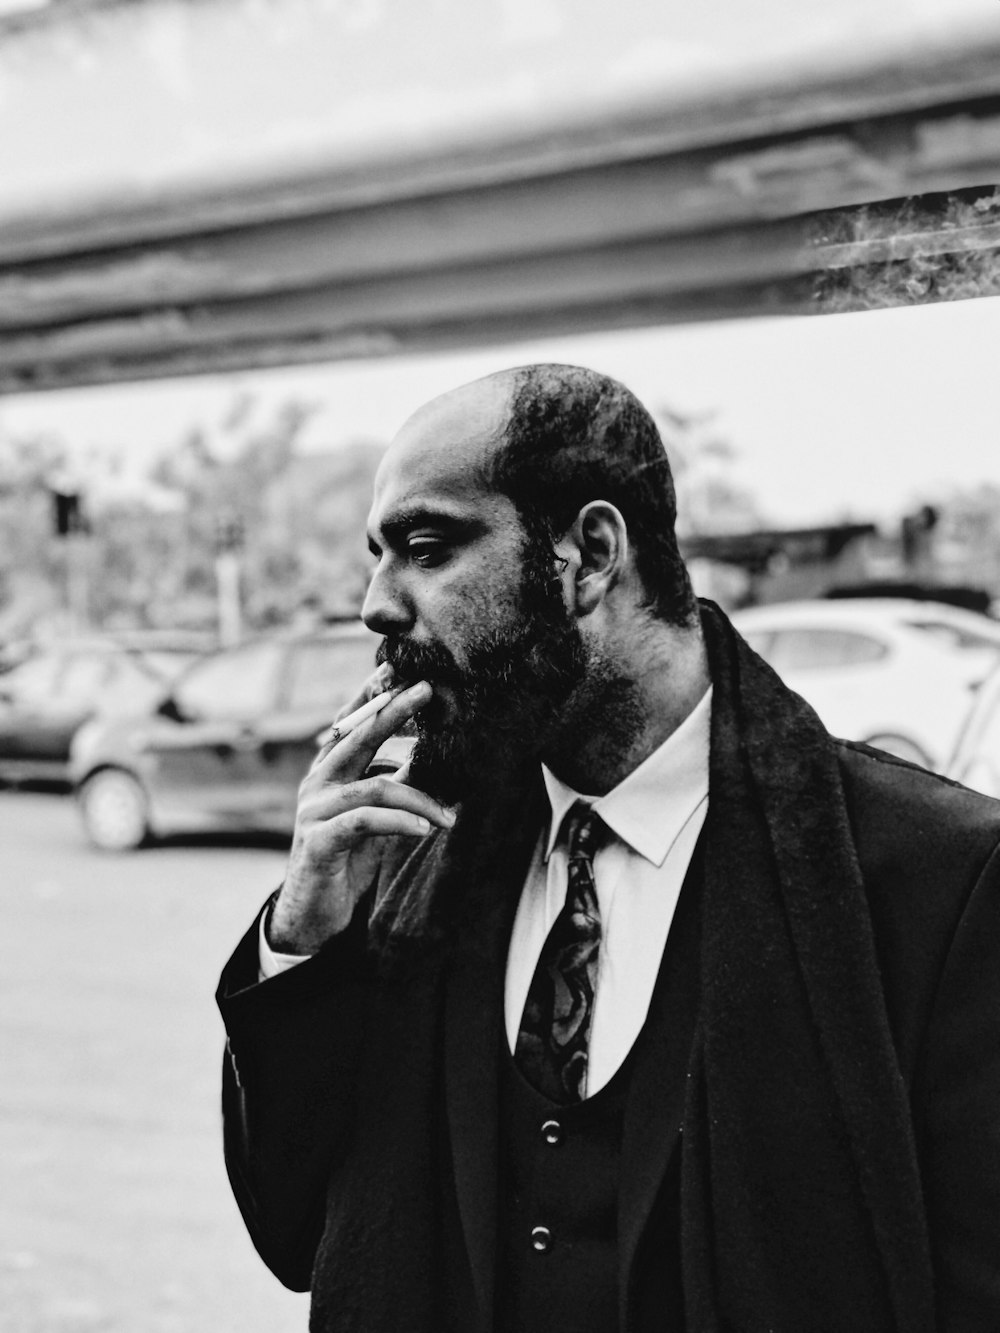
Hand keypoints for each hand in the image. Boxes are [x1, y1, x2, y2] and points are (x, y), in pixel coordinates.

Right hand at [268, 678, 454, 953]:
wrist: (314, 915)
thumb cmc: (347, 859)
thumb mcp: (376, 815)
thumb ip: (395, 784)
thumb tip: (433, 756)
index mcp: (330, 772)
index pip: (351, 723)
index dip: (372, 694)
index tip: (397, 666)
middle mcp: (318, 783)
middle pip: (358, 736)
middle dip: (394, 710)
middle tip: (427, 689)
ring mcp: (314, 810)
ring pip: (375, 786)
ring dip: (420, 797)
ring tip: (450, 817)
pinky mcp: (319, 841)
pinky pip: (365, 821)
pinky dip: (400, 822)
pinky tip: (424, 830)